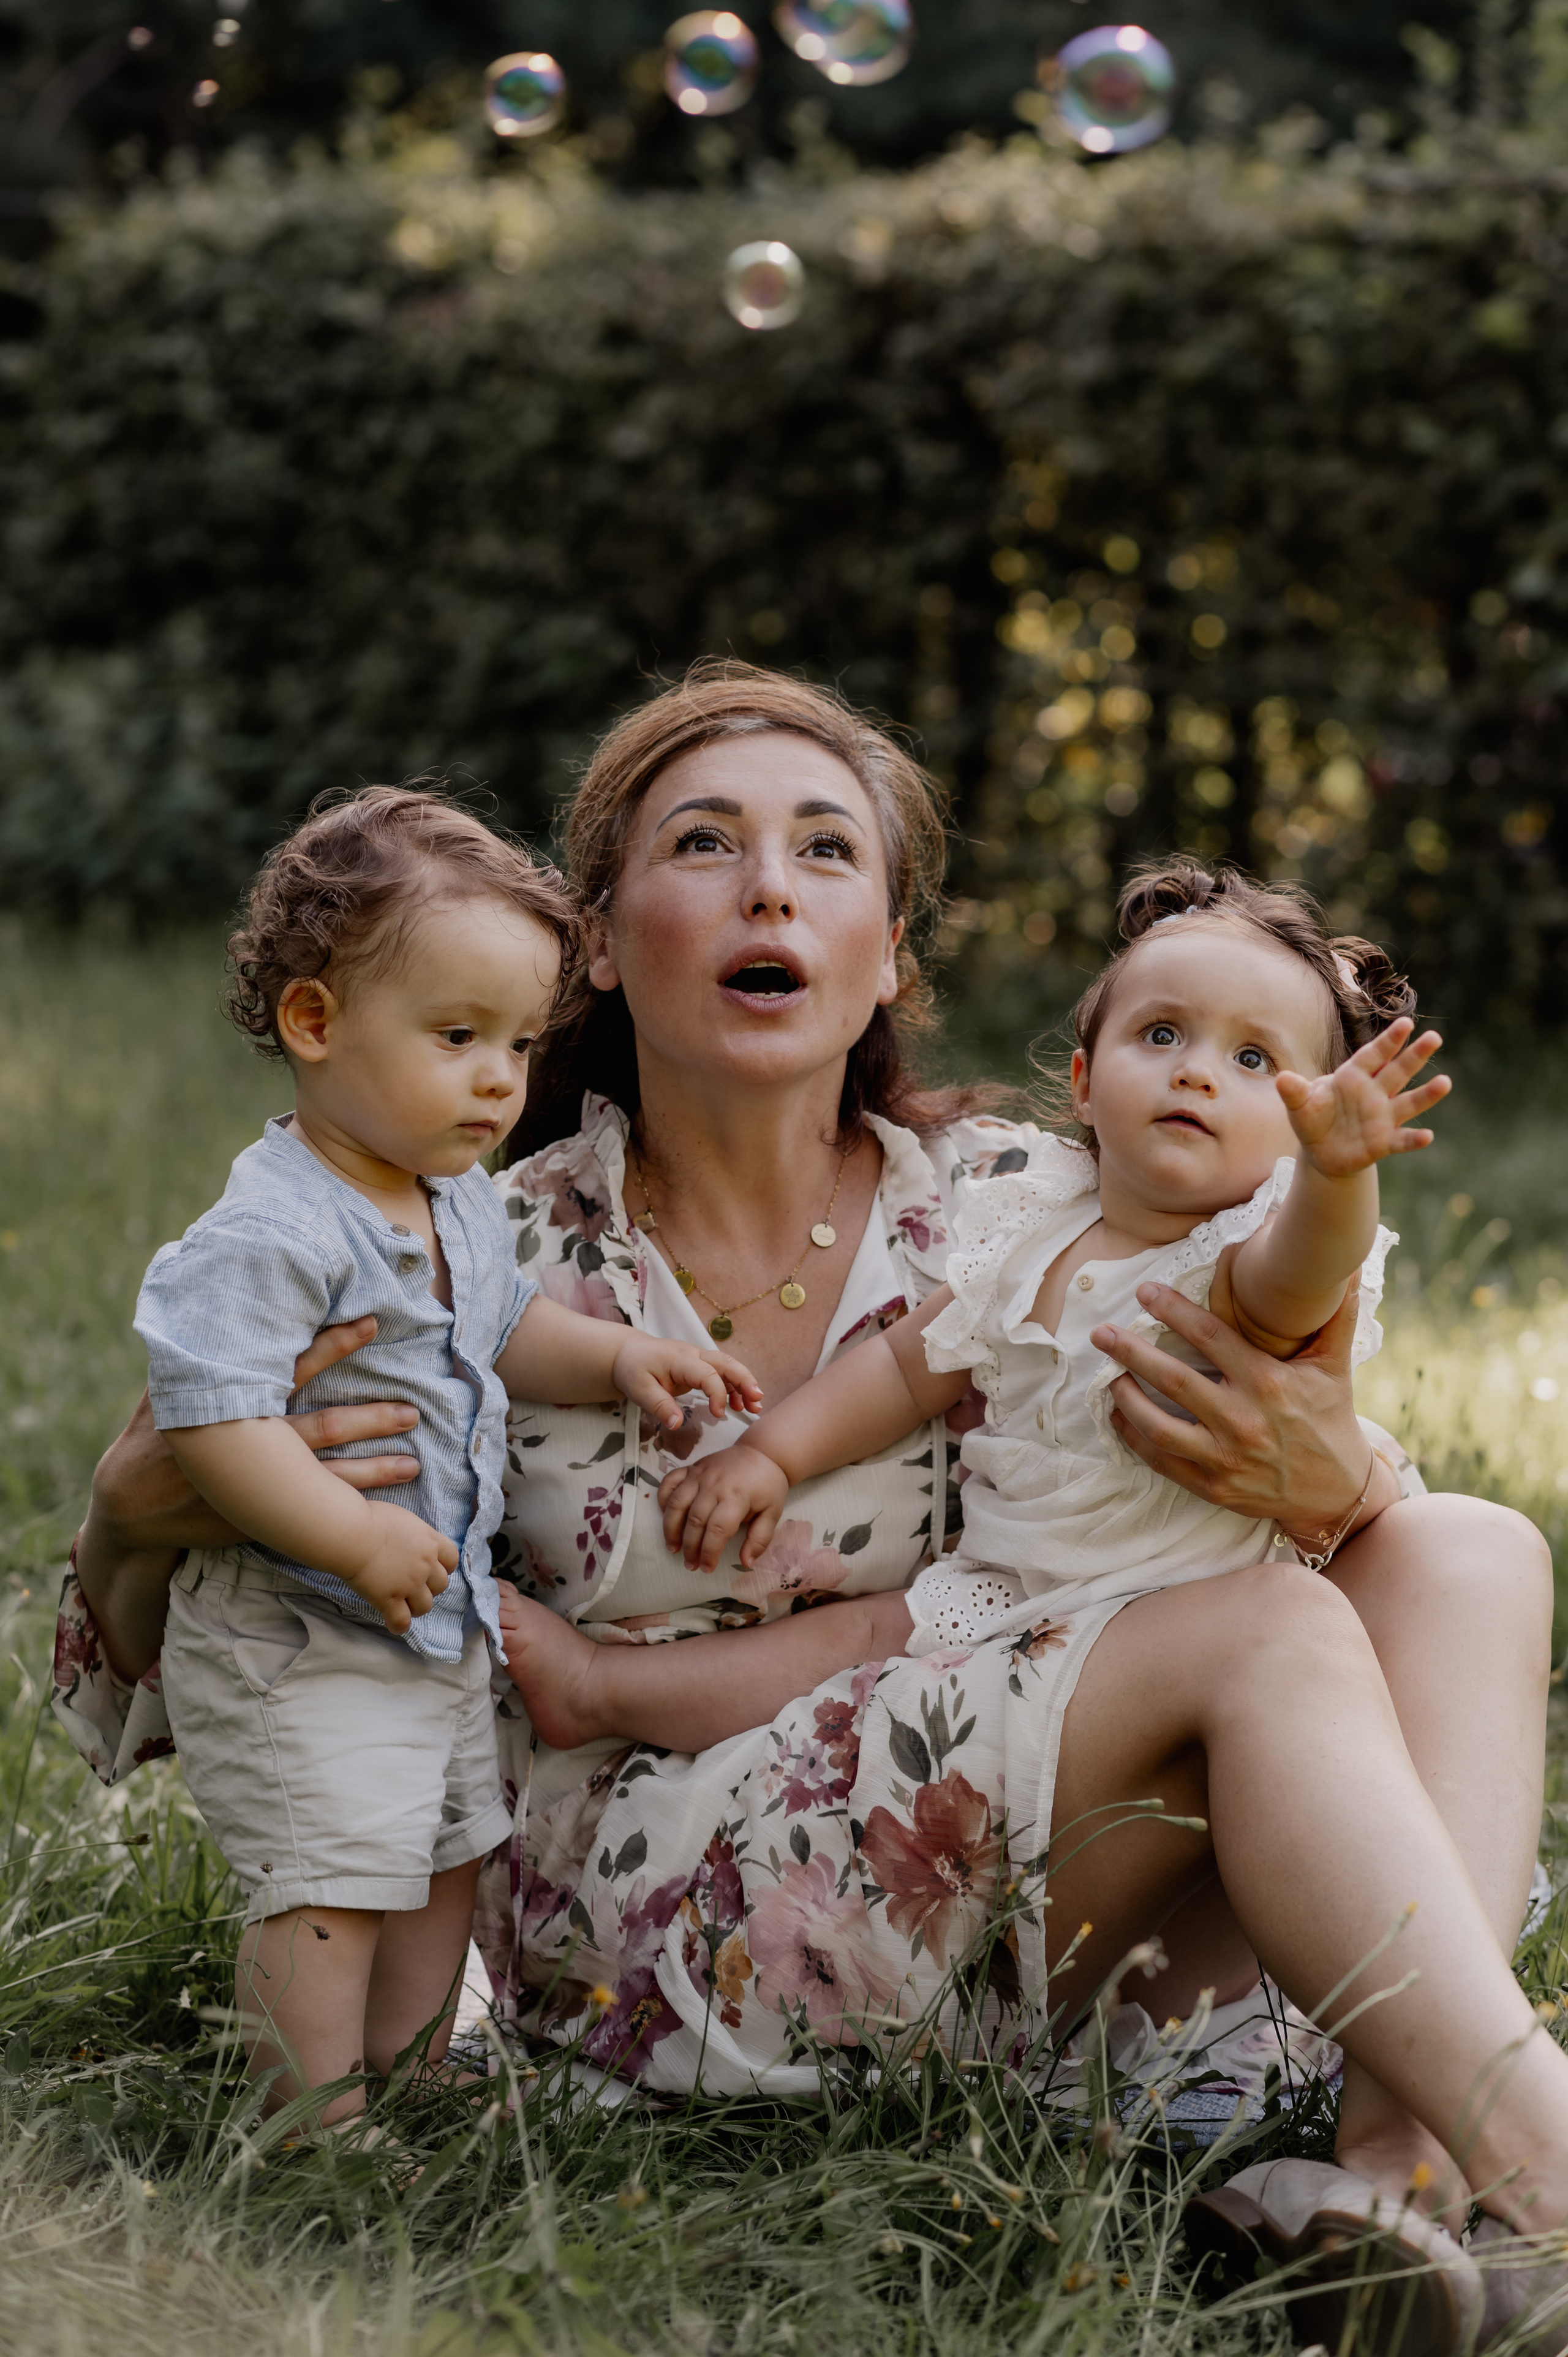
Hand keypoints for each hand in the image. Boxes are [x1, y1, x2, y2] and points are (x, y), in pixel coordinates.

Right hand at [88, 1318, 418, 1553]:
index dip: (333, 1344)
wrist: (130, 1505)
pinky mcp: (258, 1518)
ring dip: (373, 1468)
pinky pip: (313, 1515)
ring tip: (413, 1461)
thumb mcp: (168, 1388)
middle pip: (324, 1426)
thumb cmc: (152, 1436)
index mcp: (233, 1402)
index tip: (370, 1324)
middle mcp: (251, 1444)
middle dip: (371, 1417)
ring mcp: (257, 1486)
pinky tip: (380, 1510)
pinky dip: (348, 1510)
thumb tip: (219, 1301)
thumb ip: (201, 1353)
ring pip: (328, 1476)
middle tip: (412, 1408)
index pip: (293, 1366)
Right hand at [340, 1500, 458, 1635]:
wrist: (350, 1533)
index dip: (444, 1564)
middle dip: (431, 1586)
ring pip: (425, 1605)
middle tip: (417, 1585)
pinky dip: (399, 1625)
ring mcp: (409, 1584)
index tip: (433, 1565)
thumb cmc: (368, 1515)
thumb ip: (413, 1520)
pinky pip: (401, 1621)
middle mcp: (425, 1564)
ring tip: (406, 1603)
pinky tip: (394, 1623)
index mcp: (430, 1540)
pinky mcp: (389, 1599)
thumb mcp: (400, 1509)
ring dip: (417, 1605)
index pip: (452, 1558)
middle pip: (442, 1584)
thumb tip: (415, 1476)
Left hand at [610, 1336, 762, 1431]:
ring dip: (744, 1384)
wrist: (628, 1353)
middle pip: (726, 1363)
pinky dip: (734, 1387)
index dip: (718, 1394)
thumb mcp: (639, 1390)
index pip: (708, 1374)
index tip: (719, 1415)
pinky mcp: (699, 1366)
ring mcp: (698, 1358)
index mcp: (680, 1359)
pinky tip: (739, 1404)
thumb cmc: (633, 1369)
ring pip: (728, 1367)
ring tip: (755, 1406)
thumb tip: (677, 1424)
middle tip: (757, 1400)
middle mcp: (694, 1354)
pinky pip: (721, 1373)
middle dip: (744, 1380)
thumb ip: (659, 1406)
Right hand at [658, 1443, 789, 1570]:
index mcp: (737, 1496)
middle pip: (695, 1520)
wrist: (762, 1452)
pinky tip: (666, 1516)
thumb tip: (747, 1563)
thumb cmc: (768, 1485)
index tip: (707, 1568)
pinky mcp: (691, 1468)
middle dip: (690, 1547)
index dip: (709, 1552)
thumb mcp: (772, 1513)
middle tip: (690, 1565)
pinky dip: (663, 1498)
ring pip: (676, 1503)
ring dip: (671, 1528)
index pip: (717, 1530)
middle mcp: (714, 1484)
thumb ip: (760, 1539)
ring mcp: (700, 1474)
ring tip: (673, 1548)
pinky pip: (669, 1482)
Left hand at [1091, 1278, 1371, 1526]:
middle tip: (1101, 1333)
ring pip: (1158, 1426)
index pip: (1211, 1337)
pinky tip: (1118, 1419)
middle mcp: (1243, 1420)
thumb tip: (1343, 1267)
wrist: (1338, 1493)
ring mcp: (1225, 1458)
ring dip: (1125, 1399)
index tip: (1145, 1292)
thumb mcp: (1334, 1366)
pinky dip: (1134, 1440)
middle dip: (1131, 1353)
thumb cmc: (1332, 1419)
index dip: (1174, 1311)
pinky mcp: (1213, 1487)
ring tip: (1106, 1377)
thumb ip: (1333, 1316)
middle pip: (1173, 1380)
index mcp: (1268, 1383)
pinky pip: (1162, 1461)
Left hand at [1276, 1016, 1449, 1177]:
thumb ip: (1294, 1091)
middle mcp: (1374, 1093)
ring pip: (1408, 1103)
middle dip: (1415, 1055)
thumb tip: (1281, 1079)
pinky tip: (1427, 1136)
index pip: (1374, 1055)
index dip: (1389, 1040)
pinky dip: (1413, 1139)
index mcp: (1354, 1076)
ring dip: (1426, 1094)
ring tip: (1445, 1083)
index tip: (1406, 1023)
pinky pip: (1401, 1140)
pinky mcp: (1383, 1142)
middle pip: (1398, 1071)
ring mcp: (1382, 1117)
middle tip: (1435, 1037)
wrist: (1321, 1150)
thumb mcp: (1300, 1104)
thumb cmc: (1313, 1117)